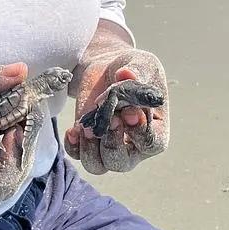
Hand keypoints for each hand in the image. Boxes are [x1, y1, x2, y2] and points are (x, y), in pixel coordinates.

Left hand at [64, 48, 168, 173]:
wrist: (107, 67)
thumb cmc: (131, 68)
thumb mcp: (141, 64)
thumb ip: (138, 72)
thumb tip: (128, 75)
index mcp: (155, 130)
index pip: (151, 143)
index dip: (139, 131)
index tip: (128, 112)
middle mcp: (132, 146)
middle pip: (121, 163)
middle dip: (112, 143)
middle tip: (109, 119)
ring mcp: (108, 146)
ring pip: (97, 166)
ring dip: (89, 149)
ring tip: (87, 127)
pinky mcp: (87, 140)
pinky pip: (77, 155)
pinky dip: (73, 145)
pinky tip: (74, 128)